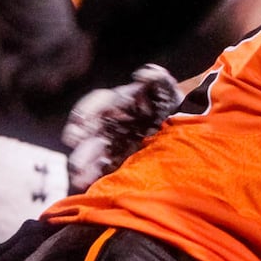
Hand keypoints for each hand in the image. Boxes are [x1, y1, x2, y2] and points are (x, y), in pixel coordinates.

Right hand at [61, 64, 182, 190]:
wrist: (185, 130)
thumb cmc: (172, 106)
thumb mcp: (168, 90)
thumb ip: (158, 79)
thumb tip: (144, 74)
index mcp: (118, 104)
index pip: (98, 103)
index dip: (87, 110)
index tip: (81, 120)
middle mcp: (110, 123)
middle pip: (89, 130)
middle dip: (80, 138)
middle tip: (75, 147)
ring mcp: (112, 144)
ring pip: (92, 152)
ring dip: (83, 162)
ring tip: (78, 176)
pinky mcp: (117, 162)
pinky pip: (102, 169)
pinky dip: (93, 177)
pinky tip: (87, 186)